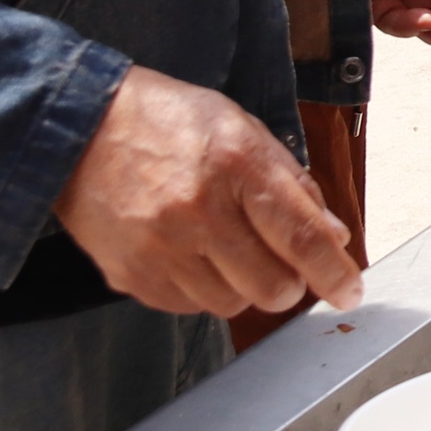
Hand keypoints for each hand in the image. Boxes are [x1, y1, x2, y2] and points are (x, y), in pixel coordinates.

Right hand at [54, 65, 361, 318]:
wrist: (82, 130)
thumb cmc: (170, 122)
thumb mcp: (242, 129)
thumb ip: (292, 185)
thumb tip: (332, 236)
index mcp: (237, 165)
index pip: (300, 236)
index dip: (334, 273)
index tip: (349, 292)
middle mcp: (199, 211)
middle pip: (271, 287)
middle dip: (289, 282)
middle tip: (282, 261)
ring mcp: (160, 248)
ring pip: (231, 304)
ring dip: (243, 285)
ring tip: (226, 246)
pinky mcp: (130, 275)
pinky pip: (188, 307)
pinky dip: (202, 289)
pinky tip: (192, 253)